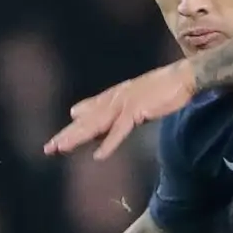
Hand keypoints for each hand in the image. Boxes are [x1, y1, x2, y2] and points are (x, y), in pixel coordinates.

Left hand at [46, 62, 196, 161]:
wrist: (184, 77)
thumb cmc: (164, 87)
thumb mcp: (136, 97)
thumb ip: (117, 106)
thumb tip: (105, 113)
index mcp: (115, 96)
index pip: (88, 114)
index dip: (72, 128)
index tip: (55, 141)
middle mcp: (115, 99)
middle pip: (87, 121)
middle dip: (68, 135)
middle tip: (48, 148)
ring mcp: (125, 104)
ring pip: (97, 125)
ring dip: (79, 138)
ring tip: (61, 149)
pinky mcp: (138, 110)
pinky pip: (120, 130)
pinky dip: (109, 143)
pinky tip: (99, 156)